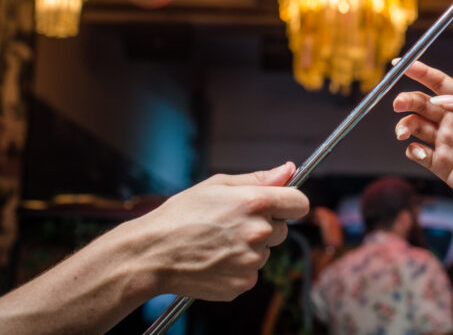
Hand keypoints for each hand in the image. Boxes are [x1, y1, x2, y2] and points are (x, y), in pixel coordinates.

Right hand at [128, 162, 309, 300]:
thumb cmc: (181, 215)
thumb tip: (288, 169)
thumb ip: (259, 178)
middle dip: (265, 225)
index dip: (291, 203)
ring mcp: (252, 260)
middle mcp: (258, 232)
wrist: (152, 253)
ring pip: (265, 251)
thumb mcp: (218, 185)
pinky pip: (251, 272)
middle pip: (282, 229)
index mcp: (255, 202)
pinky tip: (215, 259)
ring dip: (250, 247)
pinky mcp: (243, 283)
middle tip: (232, 224)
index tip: (281, 205)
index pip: (300, 203)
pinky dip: (238, 267)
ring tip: (218, 242)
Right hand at [393, 60, 452, 222]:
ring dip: (405, 125)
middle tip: (398, 103)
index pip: (440, 85)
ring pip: (415, 126)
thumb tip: (443, 98)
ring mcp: (445, 143)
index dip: (421, 72)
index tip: (402, 64)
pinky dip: (412, 150)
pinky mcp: (440, 165)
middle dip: (407, 100)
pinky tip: (419, 153)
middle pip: (422, 104)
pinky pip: (418, 153)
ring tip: (403, 132)